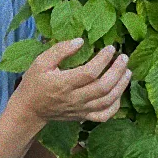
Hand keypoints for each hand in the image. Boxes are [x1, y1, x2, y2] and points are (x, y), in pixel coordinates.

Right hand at [13, 39, 131, 124]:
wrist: (30, 109)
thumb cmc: (35, 83)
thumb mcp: (41, 62)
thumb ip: (60, 50)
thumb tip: (81, 41)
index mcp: (63, 84)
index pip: (90, 72)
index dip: (103, 59)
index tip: (110, 48)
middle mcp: (75, 99)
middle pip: (103, 87)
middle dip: (117, 71)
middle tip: (124, 57)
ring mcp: (81, 110)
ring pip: (108, 101)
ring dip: (121, 86)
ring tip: (127, 71)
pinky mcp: (84, 117)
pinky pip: (105, 115)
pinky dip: (116, 105)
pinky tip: (119, 92)